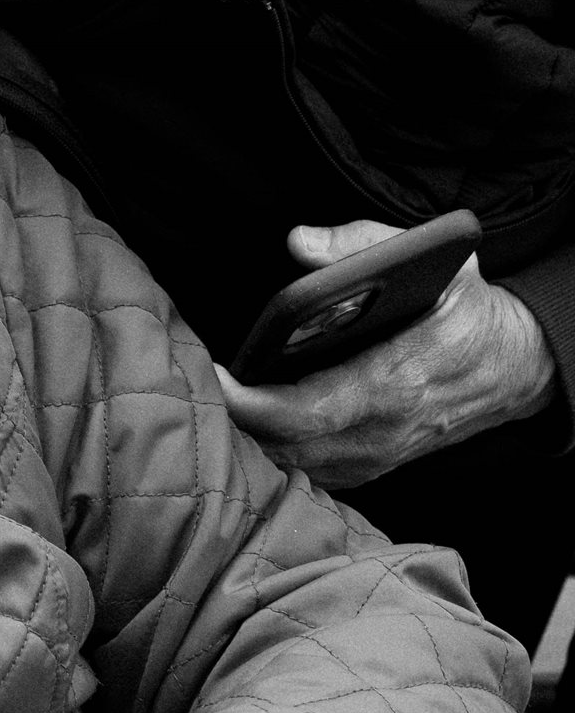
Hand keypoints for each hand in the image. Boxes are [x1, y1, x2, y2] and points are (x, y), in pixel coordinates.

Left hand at [215, 220, 557, 490]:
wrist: (515, 364)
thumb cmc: (467, 309)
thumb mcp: (436, 261)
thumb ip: (362, 246)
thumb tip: (298, 243)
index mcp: (394, 381)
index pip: (307, 410)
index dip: (251, 402)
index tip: (214, 374)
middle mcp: (384, 430)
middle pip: (287, 445)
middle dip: (235, 418)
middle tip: (197, 381)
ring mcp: (378, 456)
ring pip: (293, 463)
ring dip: (250, 437)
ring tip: (214, 397)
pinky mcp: (373, 466)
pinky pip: (310, 470)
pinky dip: (275, 450)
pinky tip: (251, 420)